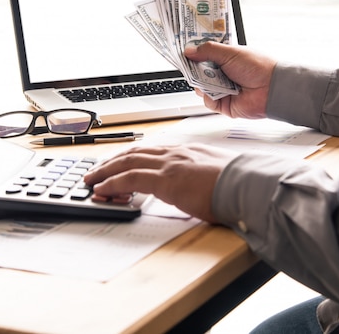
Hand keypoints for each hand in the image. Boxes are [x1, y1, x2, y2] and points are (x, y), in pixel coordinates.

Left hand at [84, 144, 238, 222]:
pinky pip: (129, 178)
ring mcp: (169, 164)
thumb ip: (200, 176)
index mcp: (187, 151)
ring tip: (92, 178)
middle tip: (98, 169)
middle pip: (134, 152)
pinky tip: (101, 188)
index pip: (152, 150)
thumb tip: (195, 187)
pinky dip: (112, 182)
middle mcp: (175, 153)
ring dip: (106, 170)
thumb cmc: (238, 184)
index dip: (132, 156)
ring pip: (127, 162)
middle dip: (113, 160)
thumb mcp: (215, 175)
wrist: (247, 185)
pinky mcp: (165, 179)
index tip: (120, 162)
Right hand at [184, 41, 276, 118]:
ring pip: (201, 88)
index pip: (205, 56)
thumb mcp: (230, 52)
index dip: (195, 55)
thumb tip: (189, 50)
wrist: (271, 88)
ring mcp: (223, 90)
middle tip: (190, 66)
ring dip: (203, 84)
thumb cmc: (257, 67)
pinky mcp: (224, 105)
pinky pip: (208, 102)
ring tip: (209, 79)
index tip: (184, 53)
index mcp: (226, 59)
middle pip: (200, 73)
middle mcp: (224, 74)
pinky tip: (218, 91)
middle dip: (195, 70)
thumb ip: (208, 50)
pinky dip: (210, 97)